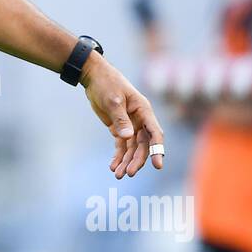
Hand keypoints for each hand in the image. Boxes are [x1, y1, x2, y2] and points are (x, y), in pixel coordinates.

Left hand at [81, 55, 166, 179]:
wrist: (94, 76)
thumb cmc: (107, 84)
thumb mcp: (113, 100)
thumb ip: (120, 119)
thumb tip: (128, 137)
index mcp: (144, 111)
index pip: (155, 133)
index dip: (157, 150)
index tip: (158, 165)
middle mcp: (140, 120)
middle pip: (143, 145)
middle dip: (137, 160)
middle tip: (129, 173)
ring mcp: (130, 125)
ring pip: (132, 148)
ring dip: (126, 161)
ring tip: (118, 175)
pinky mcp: (119, 128)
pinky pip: (121, 146)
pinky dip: (118, 156)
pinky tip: (113, 166)